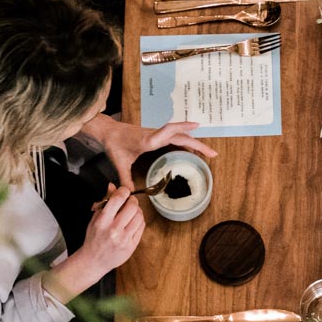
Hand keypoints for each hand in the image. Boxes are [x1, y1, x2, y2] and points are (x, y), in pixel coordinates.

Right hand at [46, 184, 144, 300]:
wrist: (94, 260)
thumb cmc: (94, 238)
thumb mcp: (95, 219)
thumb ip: (105, 202)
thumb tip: (112, 186)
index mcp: (102, 221)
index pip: (117, 199)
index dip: (124, 191)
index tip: (124, 191)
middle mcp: (114, 229)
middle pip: (132, 206)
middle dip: (132, 201)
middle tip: (130, 201)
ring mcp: (124, 239)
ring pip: (139, 216)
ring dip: (137, 211)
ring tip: (131, 212)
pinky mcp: (131, 246)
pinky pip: (142, 227)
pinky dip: (139, 221)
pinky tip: (133, 222)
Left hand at [79, 116, 217, 187]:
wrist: (108, 131)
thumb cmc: (114, 144)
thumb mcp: (119, 163)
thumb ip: (125, 179)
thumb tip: (130, 194)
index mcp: (148, 140)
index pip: (168, 132)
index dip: (183, 128)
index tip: (197, 127)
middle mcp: (155, 134)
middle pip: (181, 135)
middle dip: (198, 144)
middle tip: (213, 154)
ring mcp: (157, 133)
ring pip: (180, 135)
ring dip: (194, 143)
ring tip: (207, 154)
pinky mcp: (156, 135)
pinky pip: (175, 137)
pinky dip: (186, 143)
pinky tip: (191, 150)